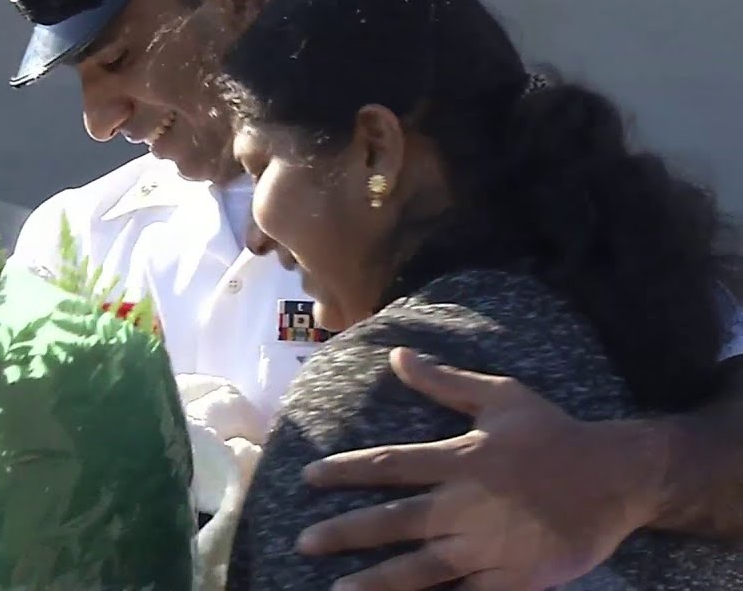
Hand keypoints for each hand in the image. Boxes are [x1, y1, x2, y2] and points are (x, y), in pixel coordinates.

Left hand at [296, 348, 665, 590]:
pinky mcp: (514, 577)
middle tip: (304, 542)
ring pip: (421, 568)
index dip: (345, 471)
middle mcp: (466, 504)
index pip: (388, 465)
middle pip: (394, 521)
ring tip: (338, 590)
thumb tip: (397, 356)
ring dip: (377, 581)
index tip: (308, 479)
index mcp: (460, 458)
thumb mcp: (500, 396)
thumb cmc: (554, 433)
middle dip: (346, 533)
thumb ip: (444, 381)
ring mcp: (489, 545)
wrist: (618, 478)